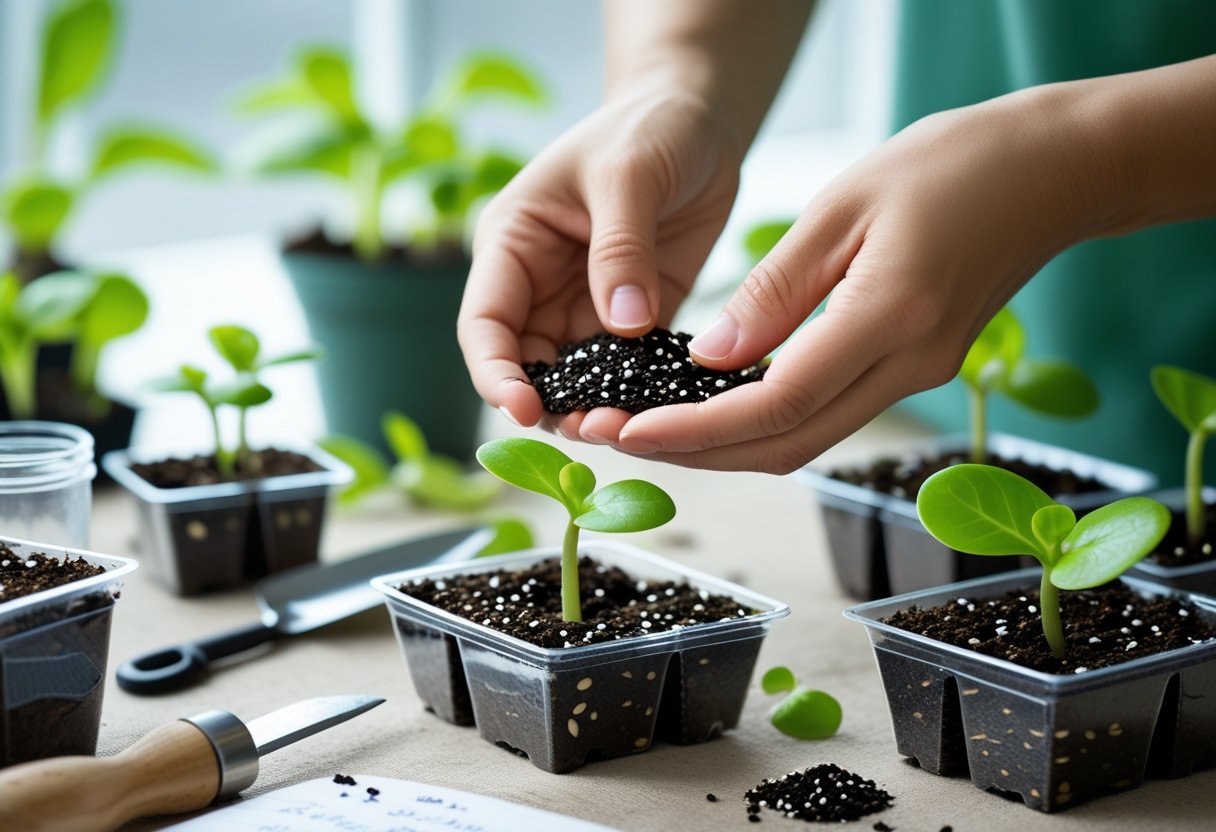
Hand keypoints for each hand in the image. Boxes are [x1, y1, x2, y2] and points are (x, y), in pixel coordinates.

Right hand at [458, 86, 742, 439]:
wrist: (696, 120)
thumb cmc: (646, 128)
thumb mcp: (628, 174)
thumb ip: (621, 248)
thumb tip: (622, 323)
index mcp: (512, 245)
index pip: (485, 324)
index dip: (496, 373)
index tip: (525, 410)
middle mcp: (539, 286)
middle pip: (526, 367)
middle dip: (553, 407)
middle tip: (599, 432)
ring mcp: (585, 308)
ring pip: (576, 381)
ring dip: (596, 410)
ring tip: (631, 432)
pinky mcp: (633, 322)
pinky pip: (629, 373)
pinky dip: (639, 397)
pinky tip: (664, 415)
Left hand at [607, 86, 1116, 471]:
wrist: (1055, 171)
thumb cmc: (953, 164)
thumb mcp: (844, 206)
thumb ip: (775, 290)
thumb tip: (709, 357)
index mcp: (890, 317)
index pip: (776, 404)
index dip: (695, 429)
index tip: (628, 430)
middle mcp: (910, 367)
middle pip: (787, 446)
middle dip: (696, 454)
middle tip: (619, 438)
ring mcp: (919, 376)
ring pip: (806, 441)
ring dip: (726, 447)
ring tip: (652, 427)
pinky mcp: (917, 369)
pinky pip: (829, 415)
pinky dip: (766, 422)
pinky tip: (717, 406)